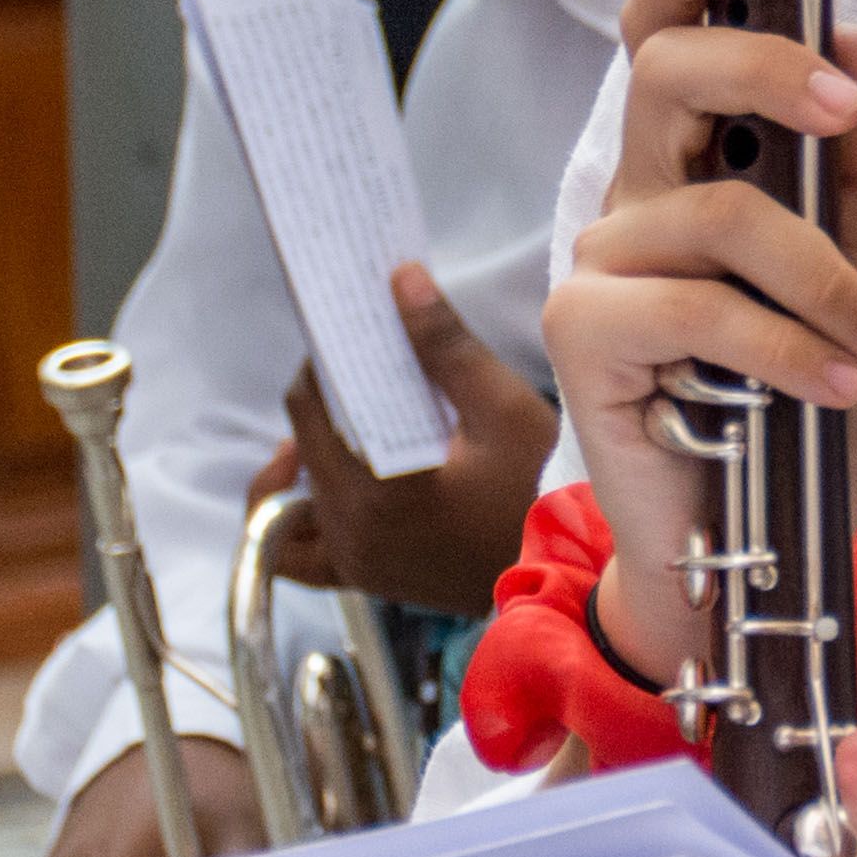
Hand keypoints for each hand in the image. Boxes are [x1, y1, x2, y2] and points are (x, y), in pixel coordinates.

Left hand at [251, 269, 559, 614]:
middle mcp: (351, 533)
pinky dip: (293, 517)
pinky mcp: (365, 578)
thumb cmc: (540, 490)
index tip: (346, 335)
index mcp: (376, 492)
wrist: (565, 571)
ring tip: (336, 421)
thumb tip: (400, 279)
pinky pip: (296, 554)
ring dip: (305, 454)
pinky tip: (315, 483)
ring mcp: (355, 562)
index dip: (319, 364)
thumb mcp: (505, 409)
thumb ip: (445, 345)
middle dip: (320, 400)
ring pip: (290, 500)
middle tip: (353, 367)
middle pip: (301, 447)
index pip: (309, 410)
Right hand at [538, 0, 856, 682]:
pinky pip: (698, 305)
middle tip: (841, 113)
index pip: (667, 43)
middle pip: (664, 75)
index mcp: (690, 170)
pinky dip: (785, 343)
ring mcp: (599, 266)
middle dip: (761, 69)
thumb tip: (855, 38)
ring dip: (821, 277)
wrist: (763, 554)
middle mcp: (632, 201)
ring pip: (718, 211)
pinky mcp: (584, 339)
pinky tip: (835, 382)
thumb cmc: (807, 412)